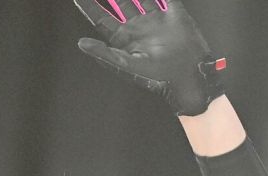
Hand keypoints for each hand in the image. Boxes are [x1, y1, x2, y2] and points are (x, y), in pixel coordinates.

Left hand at [72, 0, 225, 115]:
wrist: (186, 75)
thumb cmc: (155, 76)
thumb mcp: (124, 64)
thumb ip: (102, 52)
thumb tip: (81, 43)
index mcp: (123, 38)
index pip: (101, 18)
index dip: (89, 7)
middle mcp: (137, 27)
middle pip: (119, 3)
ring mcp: (154, 19)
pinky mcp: (173, 14)